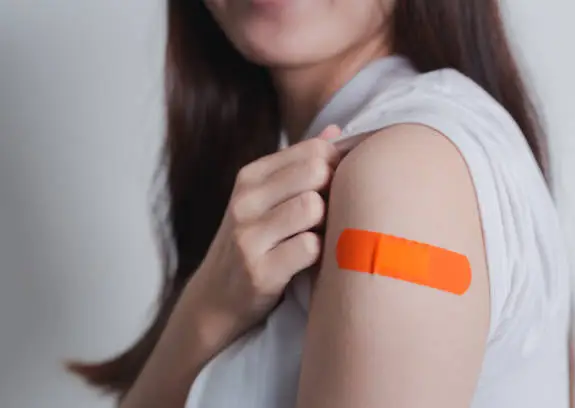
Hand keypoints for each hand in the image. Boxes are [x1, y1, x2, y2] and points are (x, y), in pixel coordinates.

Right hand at [183, 125, 343, 343]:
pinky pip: (310, 248)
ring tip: (319, 237)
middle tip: (330, 214)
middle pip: (316, 172)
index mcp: (250, 176)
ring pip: (313, 207)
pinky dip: (319, 255)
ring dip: (326, 224)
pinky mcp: (260, 271)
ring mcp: (249, 235)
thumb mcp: (265, 198)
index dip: (337, 167)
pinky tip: (310, 261)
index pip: (313, 150)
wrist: (215, 299)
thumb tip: (335, 131)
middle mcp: (245, 200)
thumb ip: (300, 164)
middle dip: (333, 192)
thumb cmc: (252, 242)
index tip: (336, 188)